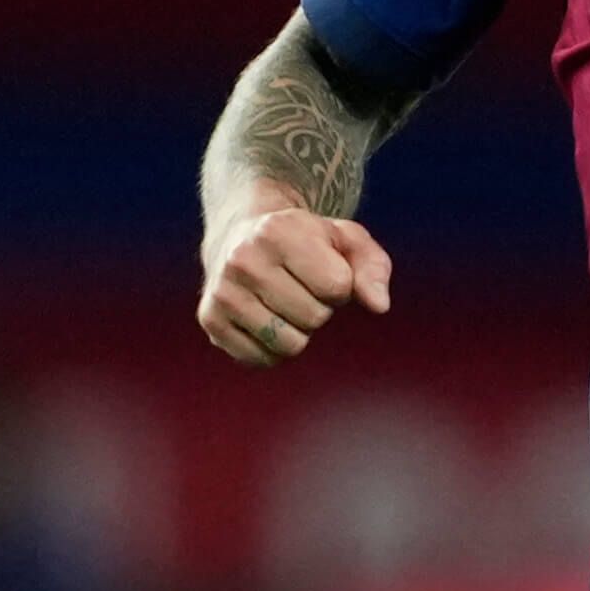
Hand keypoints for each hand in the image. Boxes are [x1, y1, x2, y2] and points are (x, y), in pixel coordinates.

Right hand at [197, 205, 392, 364]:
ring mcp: (223, 291)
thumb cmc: (306, 241)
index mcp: (278, 230)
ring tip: (283, 301)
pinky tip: (265, 318)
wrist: (240, 234)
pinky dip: (273, 348)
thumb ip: (373, 268)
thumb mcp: (346, 240)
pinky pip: (262, 360)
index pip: (337, 288)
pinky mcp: (210, 320)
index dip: (340, 285)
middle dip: (319, 308)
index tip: (322, 268)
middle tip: (300, 285)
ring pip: (289, 345)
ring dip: (298, 331)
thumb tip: (379, 306)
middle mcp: (243, 259)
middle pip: (314, 318)